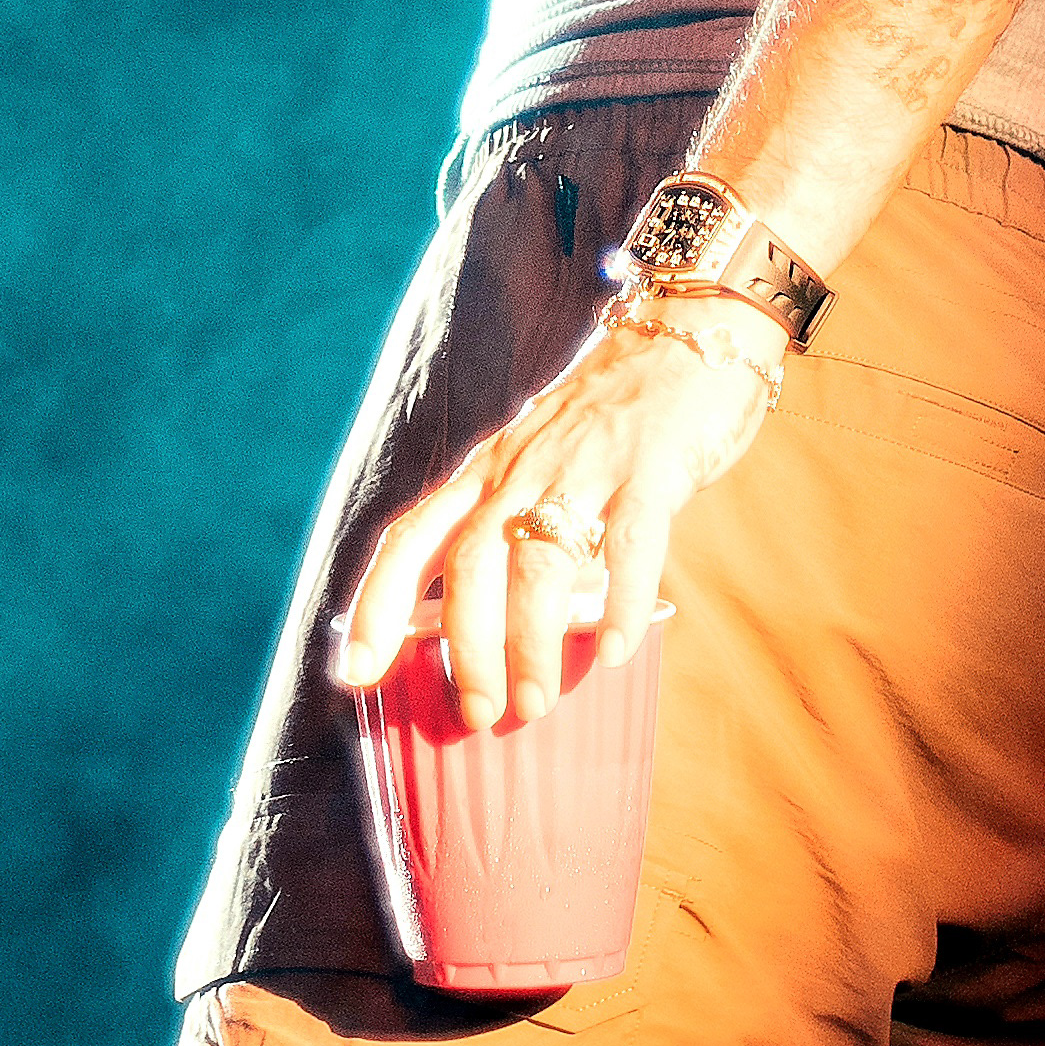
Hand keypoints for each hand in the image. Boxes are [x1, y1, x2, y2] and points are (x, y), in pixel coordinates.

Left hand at [338, 295, 787, 725]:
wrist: (689, 333)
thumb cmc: (613, 417)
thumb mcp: (542, 460)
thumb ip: (518, 525)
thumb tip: (491, 625)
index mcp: (490, 469)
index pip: (413, 535)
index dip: (378, 604)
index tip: (355, 672)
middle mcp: (525, 466)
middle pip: (472, 559)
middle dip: (466, 645)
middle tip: (478, 712)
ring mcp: (587, 464)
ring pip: (541, 558)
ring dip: (532, 639)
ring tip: (537, 700)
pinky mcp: (651, 465)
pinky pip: (632, 539)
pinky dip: (621, 600)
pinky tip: (616, 649)